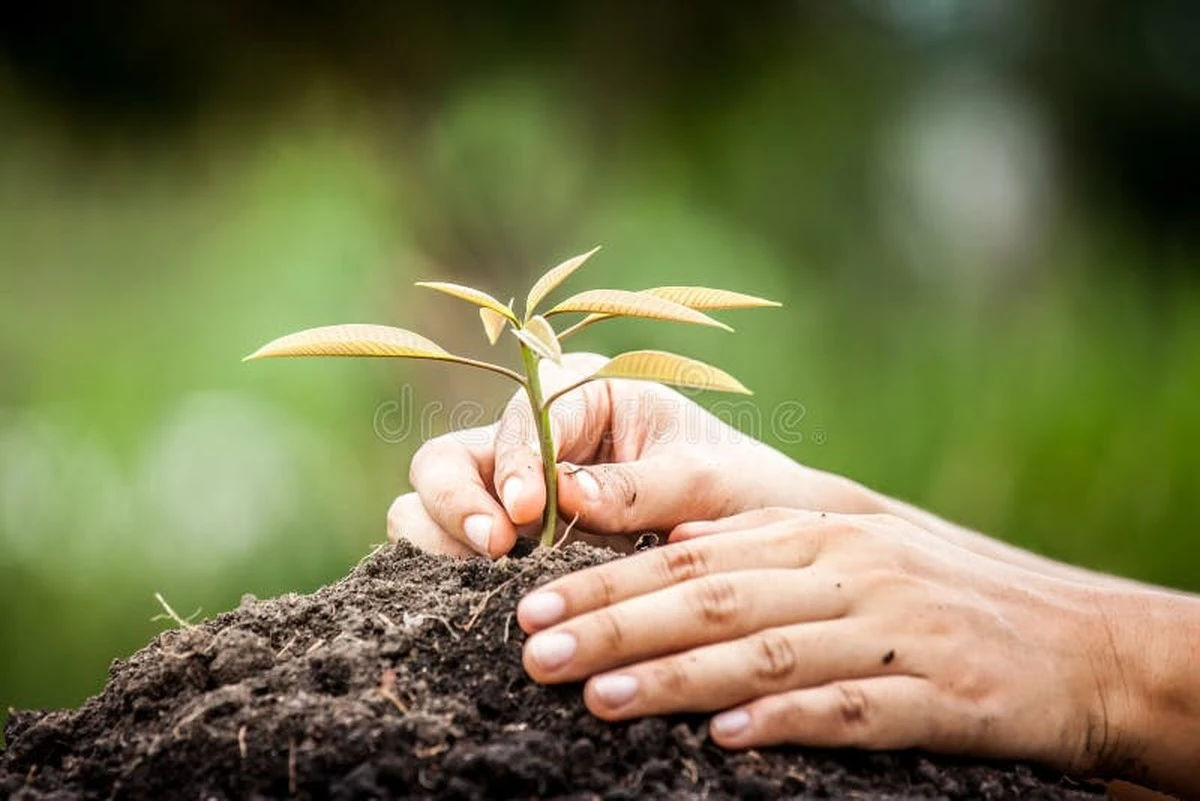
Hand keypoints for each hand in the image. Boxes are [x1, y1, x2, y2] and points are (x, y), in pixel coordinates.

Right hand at [392, 353, 860, 556]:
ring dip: (441, 544)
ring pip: (428, 508)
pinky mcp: (504, 549)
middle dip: (455, 505)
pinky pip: (449, 557)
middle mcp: (531, 440)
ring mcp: (510, 497)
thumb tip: (566, 497)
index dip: (514, 461)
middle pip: (448, 459)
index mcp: (581, 395)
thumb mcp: (703, 480)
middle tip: (493, 551)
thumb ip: (637, 486)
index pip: (521, 416)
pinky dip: (451, 578)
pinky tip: (487, 604)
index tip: (526, 512)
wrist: (760, 546)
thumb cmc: (739, 490)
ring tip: (485, 581)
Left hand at [513, 507, 1130, 777]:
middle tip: (536, 652)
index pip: (690, 550)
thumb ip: (766, 546)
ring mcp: (895, 630)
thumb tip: (666, 551)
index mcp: (821, 527)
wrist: (1082, 640)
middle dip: (614, 623)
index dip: (606, 576)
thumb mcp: (857, 547)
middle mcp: (850, 566)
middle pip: (710, 595)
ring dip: (675, 676)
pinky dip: (786, 720)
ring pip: (765, 649)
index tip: (532, 602)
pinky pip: (852, 710)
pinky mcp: (943, 694)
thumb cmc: (946, 591)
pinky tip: (727, 738)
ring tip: (599, 699)